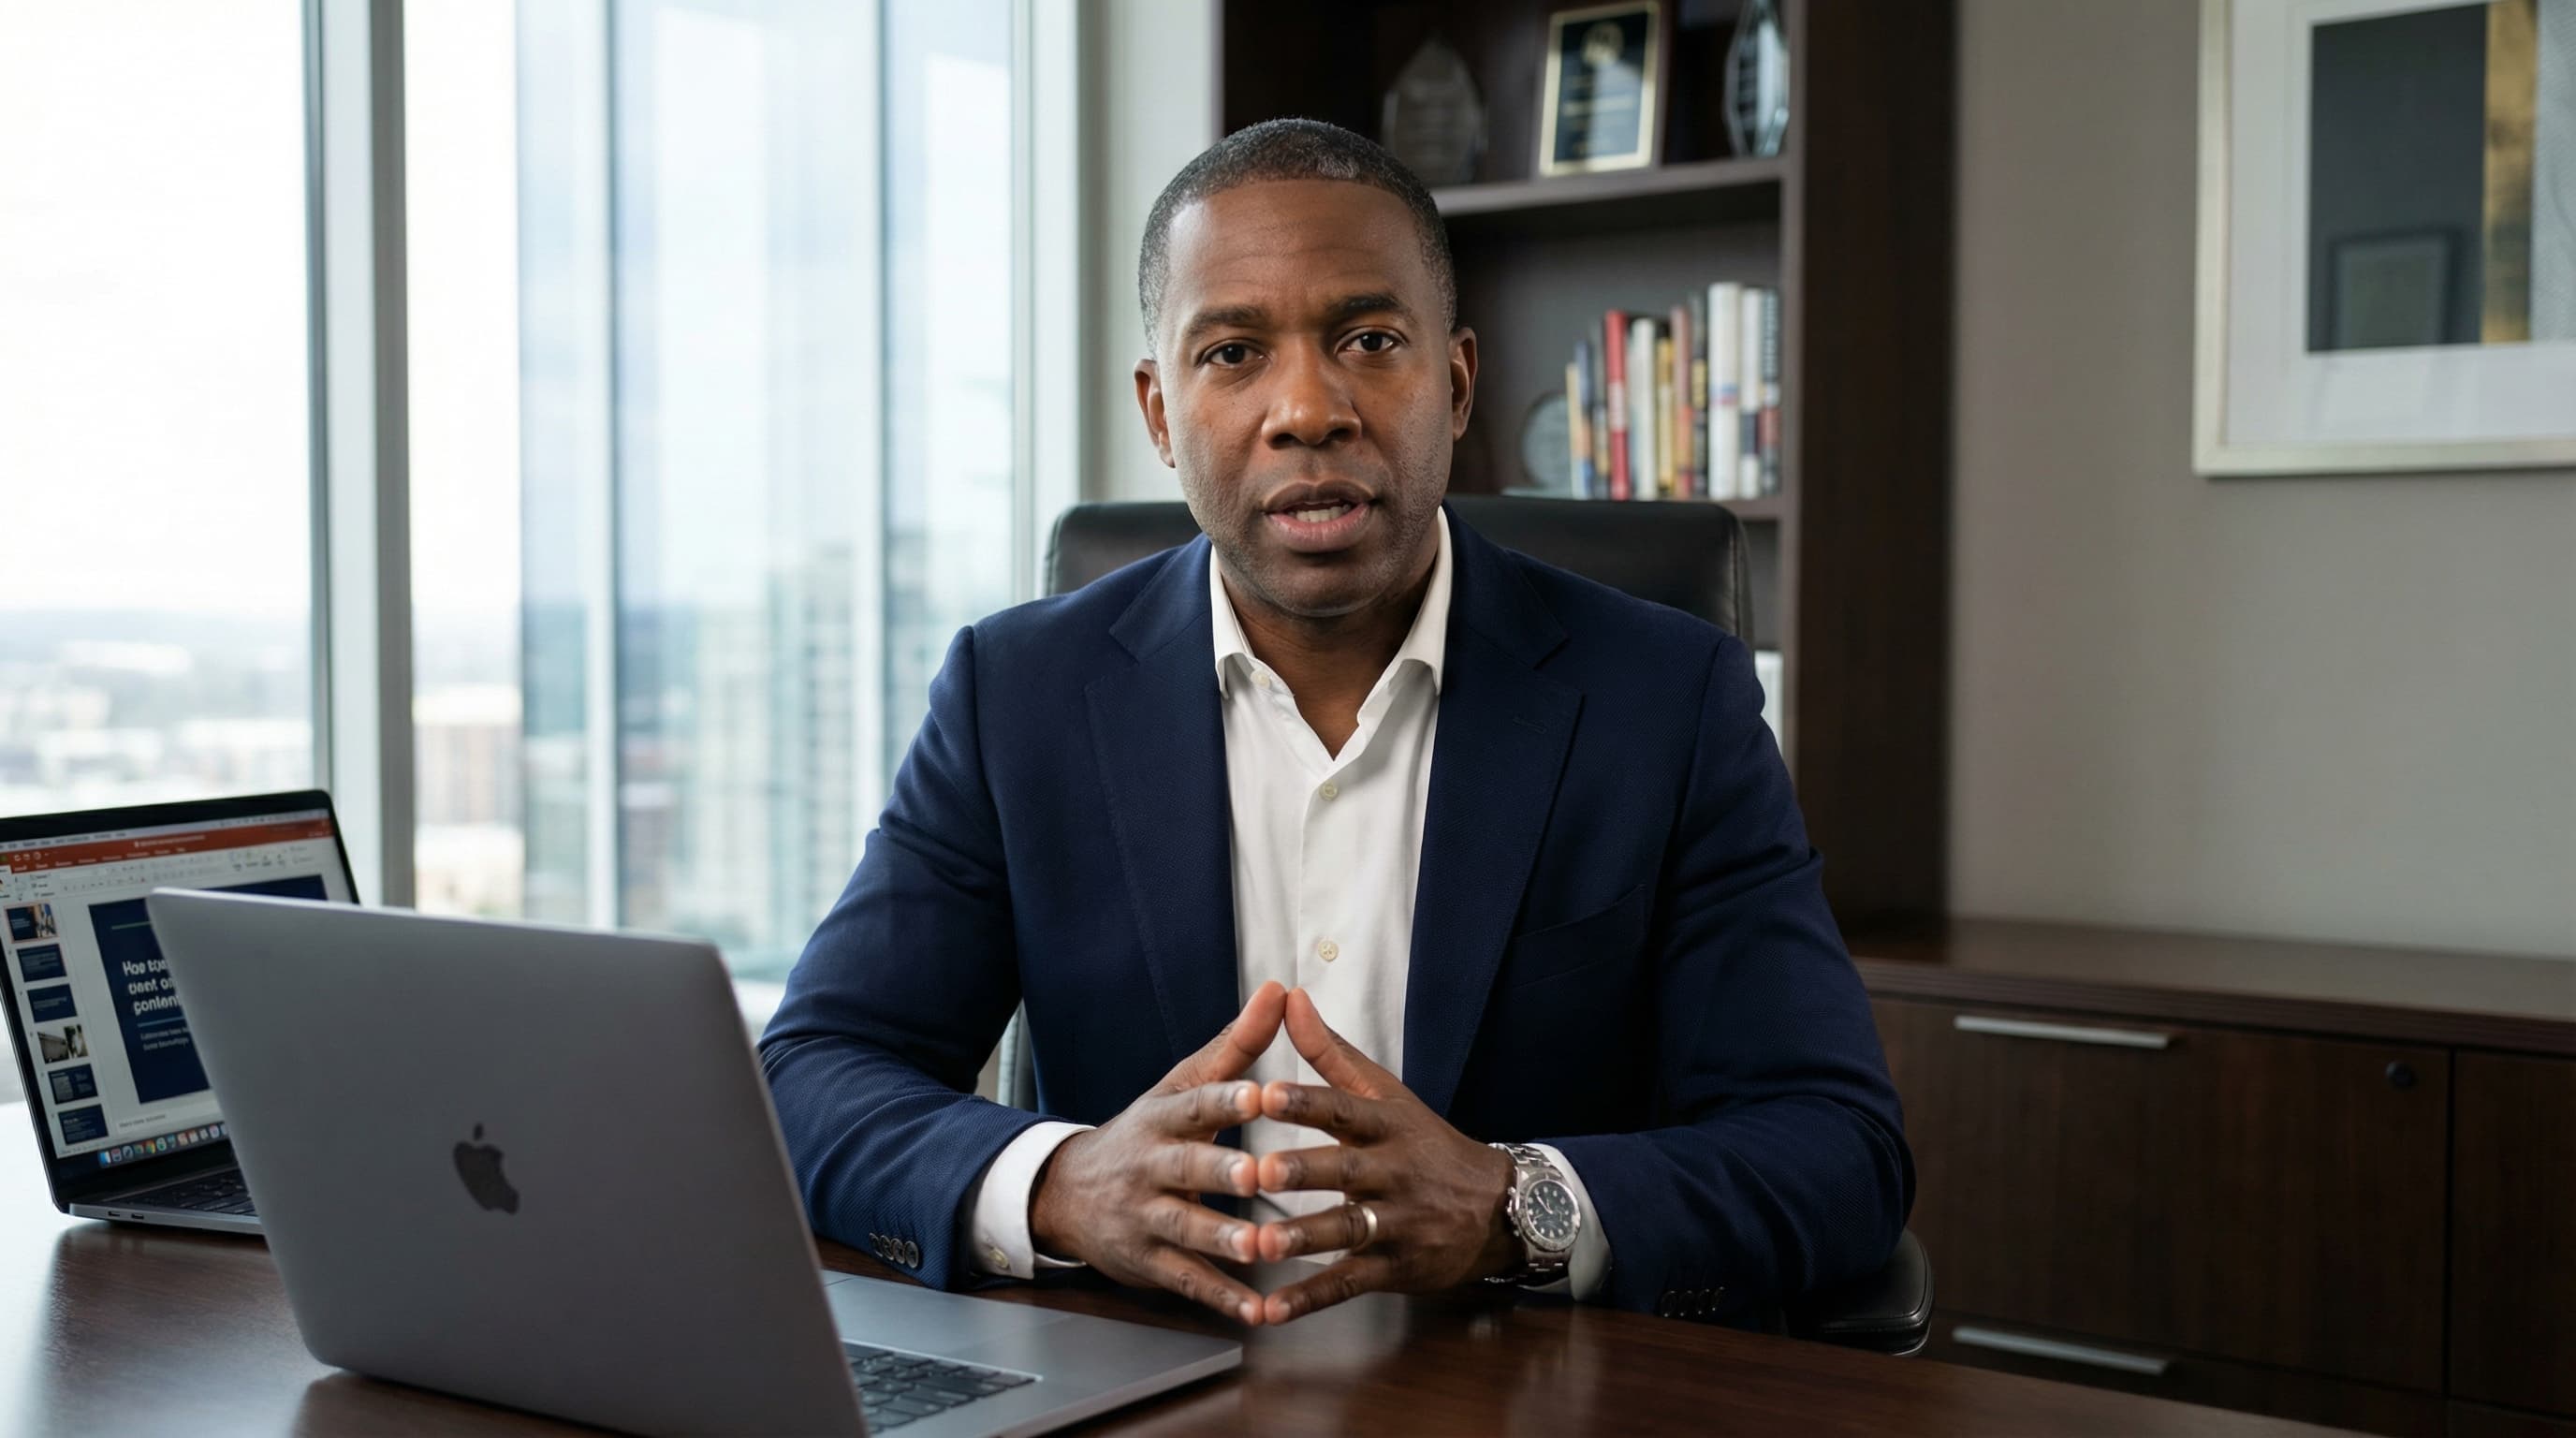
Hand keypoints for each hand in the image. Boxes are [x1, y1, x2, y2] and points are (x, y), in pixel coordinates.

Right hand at [1027, 981, 1285, 1323]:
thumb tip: (1278, 990)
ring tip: (1259, 1248)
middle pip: (1186, 1166)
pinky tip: (1258, 1310)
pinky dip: (1221, 1297)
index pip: (1195, 1103)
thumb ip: (1235, 1045)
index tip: (1261, 1093)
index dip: (1226, 1099)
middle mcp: (1151, 1165)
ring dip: (1222, 1239)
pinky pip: (1186, 1280)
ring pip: (1184, 1227)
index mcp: (1164, 1117)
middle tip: (1257, 1173)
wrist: (1067, 1193)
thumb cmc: (1147, 1134)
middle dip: (1220, 1171)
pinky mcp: (1148, 1261)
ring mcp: (1145, 1216)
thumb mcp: (1181, 1086)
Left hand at [1251, 988, 1520, 1322]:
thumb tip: (1290, 997)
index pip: (1343, 1107)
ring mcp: (1396, 1223)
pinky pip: (1348, 1283)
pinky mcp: (1394, 1267)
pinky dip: (1310, 1298)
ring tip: (1261, 1245)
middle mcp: (1393, 1172)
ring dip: (1303, 1238)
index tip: (1264, 1092)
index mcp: (1386, 1125)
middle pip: (1344, 1170)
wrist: (1498, 1209)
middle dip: (1302, 1170)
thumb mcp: (1386, 1094)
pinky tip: (1271, 1310)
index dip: (1305, 1101)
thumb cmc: (1426, 1144)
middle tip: (1259, 1169)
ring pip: (1346, 1229)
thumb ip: (1331, 1053)